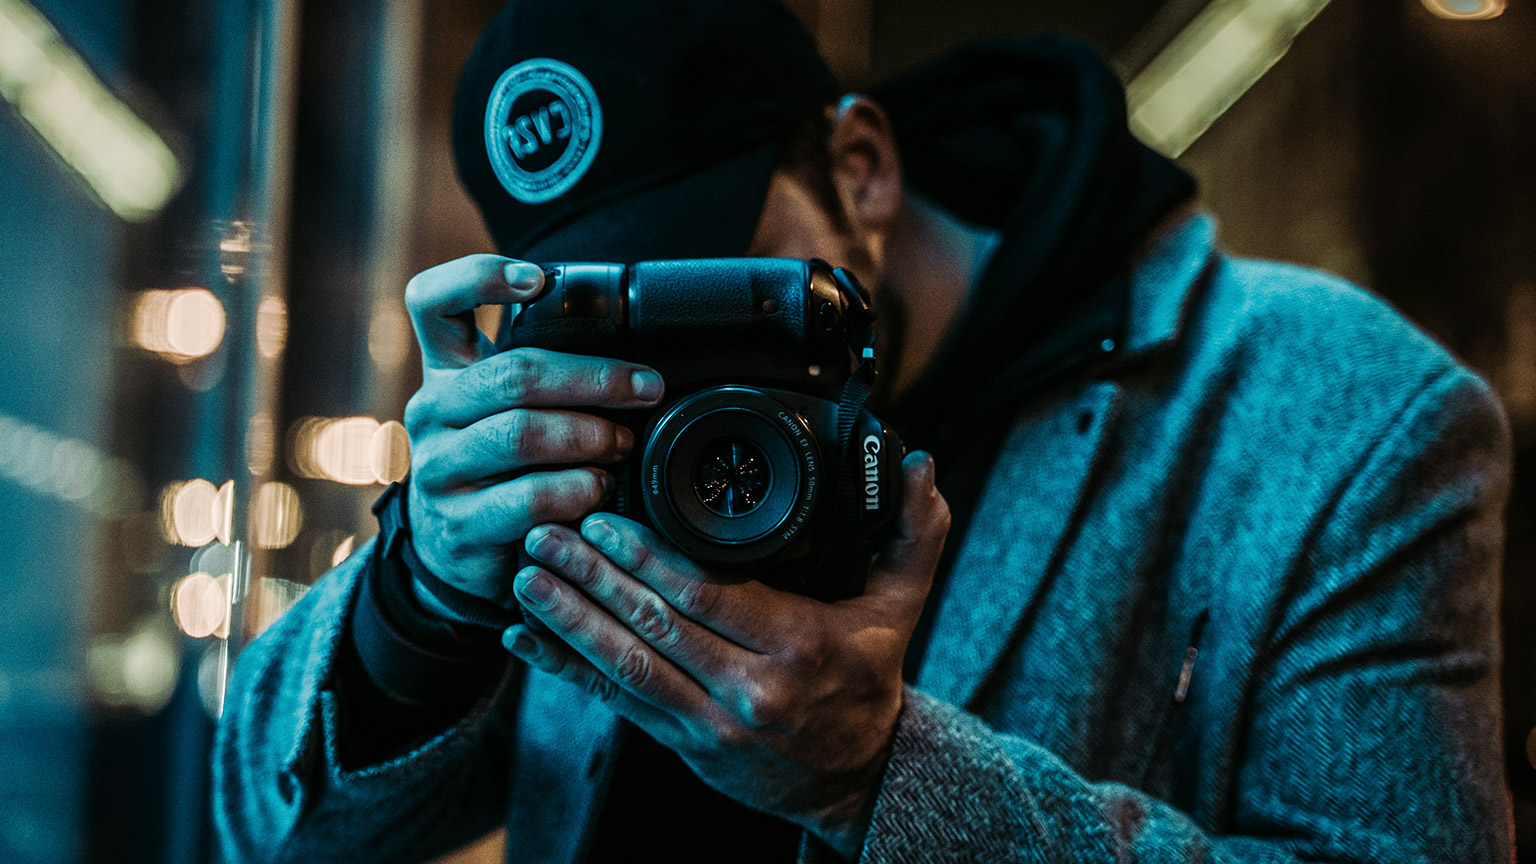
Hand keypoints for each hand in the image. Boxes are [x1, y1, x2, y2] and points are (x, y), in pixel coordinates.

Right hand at [401, 254, 665, 610]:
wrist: (459, 550)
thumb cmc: (503, 464)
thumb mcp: (508, 410)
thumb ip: (545, 377)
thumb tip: (632, 357)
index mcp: (445, 370)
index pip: (432, 301)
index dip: (479, 276)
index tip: (538, 280)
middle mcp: (431, 412)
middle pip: (510, 374)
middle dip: (594, 378)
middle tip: (645, 388)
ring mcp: (438, 469)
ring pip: (519, 434)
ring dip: (590, 436)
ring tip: (624, 445)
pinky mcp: (458, 524)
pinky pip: (527, 498)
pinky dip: (577, 490)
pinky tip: (598, 489)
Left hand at [502, 452, 949, 857]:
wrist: (855, 779)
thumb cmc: (869, 680)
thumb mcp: (902, 606)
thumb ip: (915, 532)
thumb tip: (922, 463)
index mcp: (800, 646)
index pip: (710, 594)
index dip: (650, 557)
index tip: (606, 518)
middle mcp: (751, 690)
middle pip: (658, 625)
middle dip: (594, 577)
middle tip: (547, 531)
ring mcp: (712, 724)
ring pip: (628, 666)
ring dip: (570, 619)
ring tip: (526, 575)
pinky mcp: (683, 744)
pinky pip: (617, 702)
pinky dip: (566, 669)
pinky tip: (526, 639)